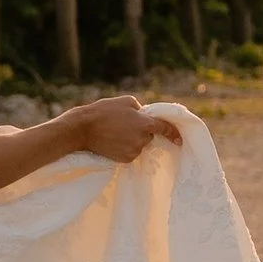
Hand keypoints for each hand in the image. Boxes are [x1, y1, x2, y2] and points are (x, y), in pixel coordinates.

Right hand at [67, 96, 183, 165]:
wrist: (83, 130)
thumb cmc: (103, 111)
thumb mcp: (125, 101)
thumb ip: (141, 108)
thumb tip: (146, 115)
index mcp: (145, 123)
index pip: (165, 128)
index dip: (173, 132)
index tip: (179, 139)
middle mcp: (143, 139)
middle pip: (149, 135)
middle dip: (142, 130)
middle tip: (125, 124)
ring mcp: (134, 151)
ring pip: (140, 144)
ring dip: (133, 139)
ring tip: (115, 132)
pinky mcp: (125, 159)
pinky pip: (131, 152)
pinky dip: (125, 148)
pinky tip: (113, 141)